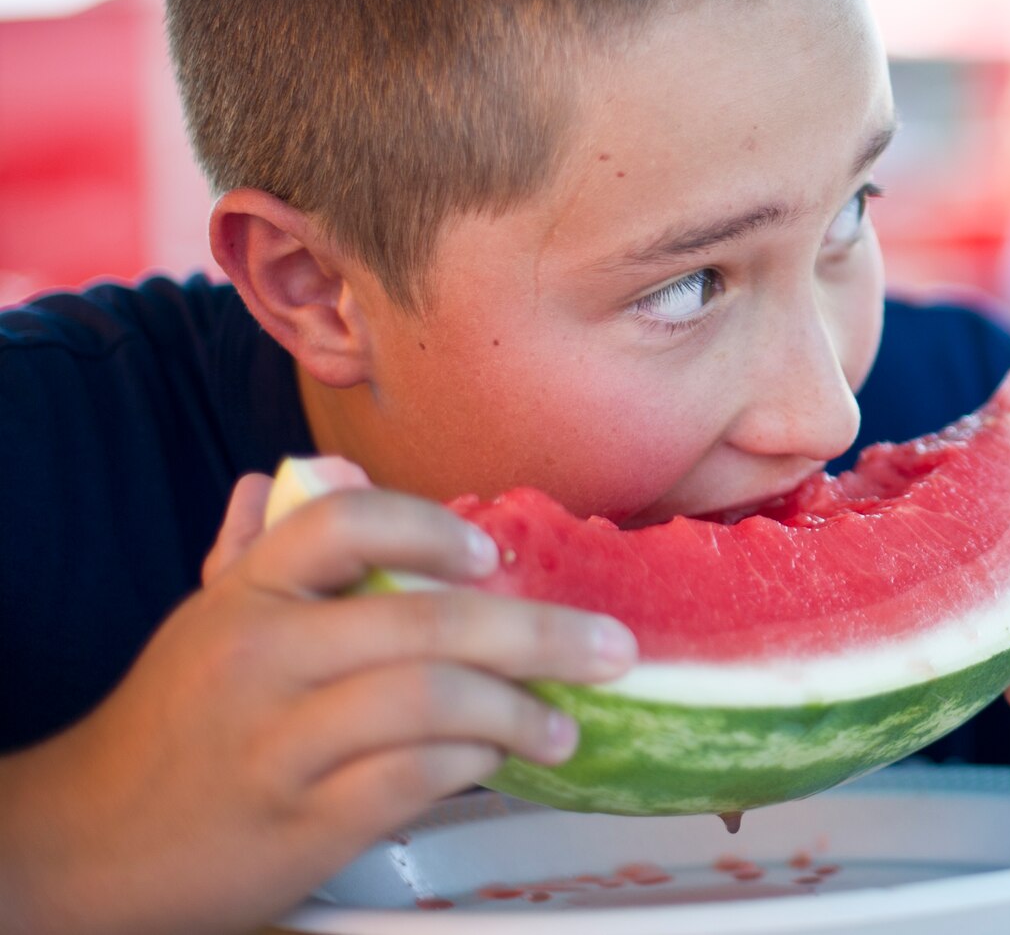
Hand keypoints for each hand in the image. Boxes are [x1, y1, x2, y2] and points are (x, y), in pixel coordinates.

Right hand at [0, 464, 636, 934]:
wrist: (88, 845)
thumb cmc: (172, 723)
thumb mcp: (206, 622)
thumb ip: (263, 548)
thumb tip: (308, 474)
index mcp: (246, 595)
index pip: (343, 524)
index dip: (430, 530)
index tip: (493, 554)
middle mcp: (263, 657)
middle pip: (424, 622)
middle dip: (538, 632)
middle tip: (610, 646)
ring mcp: (281, 743)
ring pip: (430, 702)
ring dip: (520, 711)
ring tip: (566, 723)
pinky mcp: (302, 822)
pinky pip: (414, 779)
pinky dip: (473, 765)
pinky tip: (502, 763)